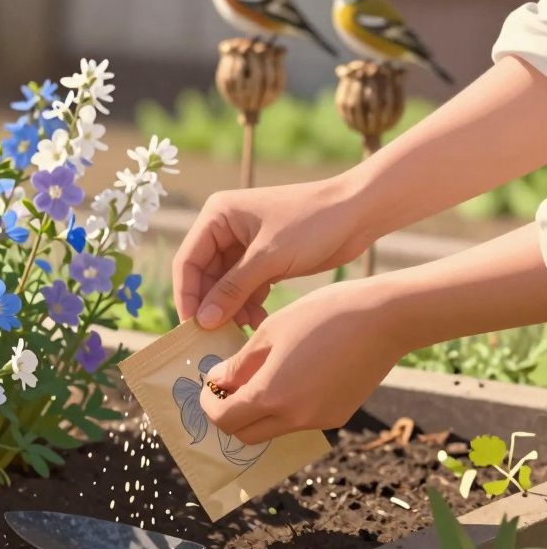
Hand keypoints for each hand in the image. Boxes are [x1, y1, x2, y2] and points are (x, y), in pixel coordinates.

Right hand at [172, 176, 372, 328]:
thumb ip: (232, 290)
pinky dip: (249, 304)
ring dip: (232, 308)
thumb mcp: (268, 257)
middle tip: (216, 335)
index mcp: (217, 216)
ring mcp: (245, 244)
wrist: (359, 212)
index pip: (188, 261)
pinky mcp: (264, 259)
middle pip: (205, 275)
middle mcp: (225, 228)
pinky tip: (259, 320)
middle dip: (212, 305)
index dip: (187, 294)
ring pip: (225, 285)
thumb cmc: (313, 223)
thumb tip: (202, 321)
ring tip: (244, 328)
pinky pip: (245, 287)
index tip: (192, 326)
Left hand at [198, 280, 407, 444]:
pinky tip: (288, 377)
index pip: (224, 419)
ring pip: (272, 430)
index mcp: (272, 395)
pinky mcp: (338, 416)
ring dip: (256, 413)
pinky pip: (298, 421)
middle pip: (245, 434)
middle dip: (228, 416)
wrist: (384, 318)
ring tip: (256, 378)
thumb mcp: (269, 334)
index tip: (208, 386)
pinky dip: (283, 408)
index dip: (208, 405)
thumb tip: (216, 381)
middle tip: (226, 387)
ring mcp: (320, 421)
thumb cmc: (322, 316)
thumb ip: (238, 365)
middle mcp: (295, 418)